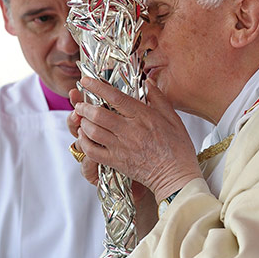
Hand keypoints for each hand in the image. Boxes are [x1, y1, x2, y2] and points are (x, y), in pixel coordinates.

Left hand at [73, 77, 202, 201]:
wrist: (177, 177)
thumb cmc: (178, 148)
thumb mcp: (173, 118)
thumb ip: (159, 98)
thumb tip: (148, 81)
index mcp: (144, 116)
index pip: (116, 97)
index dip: (98, 87)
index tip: (87, 81)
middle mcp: (130, 130)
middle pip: (99, 114)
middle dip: (85, 106)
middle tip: (80, 103)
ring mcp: (121, 147)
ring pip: (93, 131)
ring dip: (83, 123)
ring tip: (81, 118)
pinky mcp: (117, 162)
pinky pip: (93, 151)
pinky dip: (84, 142)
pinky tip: (84, 137)